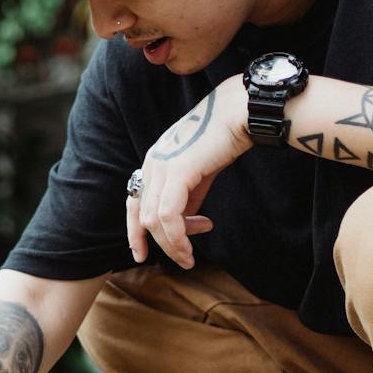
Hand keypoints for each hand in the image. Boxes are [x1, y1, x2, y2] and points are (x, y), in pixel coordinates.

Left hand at [126, 74, 252, 268]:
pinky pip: (169, 216)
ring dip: (172, 245)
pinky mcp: (177, 172)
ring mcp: (161, 167)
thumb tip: (183, 225)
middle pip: (143, 217)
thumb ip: (187, 199)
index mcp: (153, 163)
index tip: (141, 254)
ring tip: (189, 258)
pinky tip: (191, 246)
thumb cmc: (222, 140)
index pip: (134, 203)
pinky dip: (178, 237)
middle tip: (185, 258)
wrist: (238, 114)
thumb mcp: (198, 175)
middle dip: (162, 243)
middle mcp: (151, 164)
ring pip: (154, 220)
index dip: (134, 232)